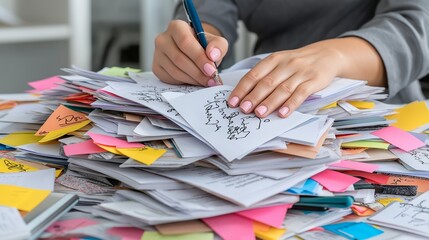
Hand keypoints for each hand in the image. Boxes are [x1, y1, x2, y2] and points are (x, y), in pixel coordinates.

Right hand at [152, 20, 227, 86]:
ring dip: (193, 79)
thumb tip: (212, 55)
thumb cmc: (203, 46)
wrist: (193, 52)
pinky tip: (196, 81)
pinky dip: (185, 82)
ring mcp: (157, 55)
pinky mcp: (157, 68)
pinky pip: (171, 78)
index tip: (212, 69)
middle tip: (212, 79)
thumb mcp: (216, 42)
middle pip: (179, 59)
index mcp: (176, 27)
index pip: (185, 42)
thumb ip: (218, 46)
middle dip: (198, 72)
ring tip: (207, 81)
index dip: (199, 57)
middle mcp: (163, 39)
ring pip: (175, 71)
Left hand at [227, 37, 385, 117]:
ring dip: (270, 102)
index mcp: (274, 59)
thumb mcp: (280, 63)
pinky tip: (283, 113)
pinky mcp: (314, 81)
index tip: (233, 101)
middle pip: (267, 82)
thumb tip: (245, 96)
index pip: (254, 74)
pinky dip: (291, 104)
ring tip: (259, 113)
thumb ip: (265, 76)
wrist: (327, 54)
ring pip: (282, 88)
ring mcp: (301, 72)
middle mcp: (286, 64)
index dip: (242, 88)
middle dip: (254, 96)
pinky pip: (301, 93)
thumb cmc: (297, 63)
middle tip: (244, 109)